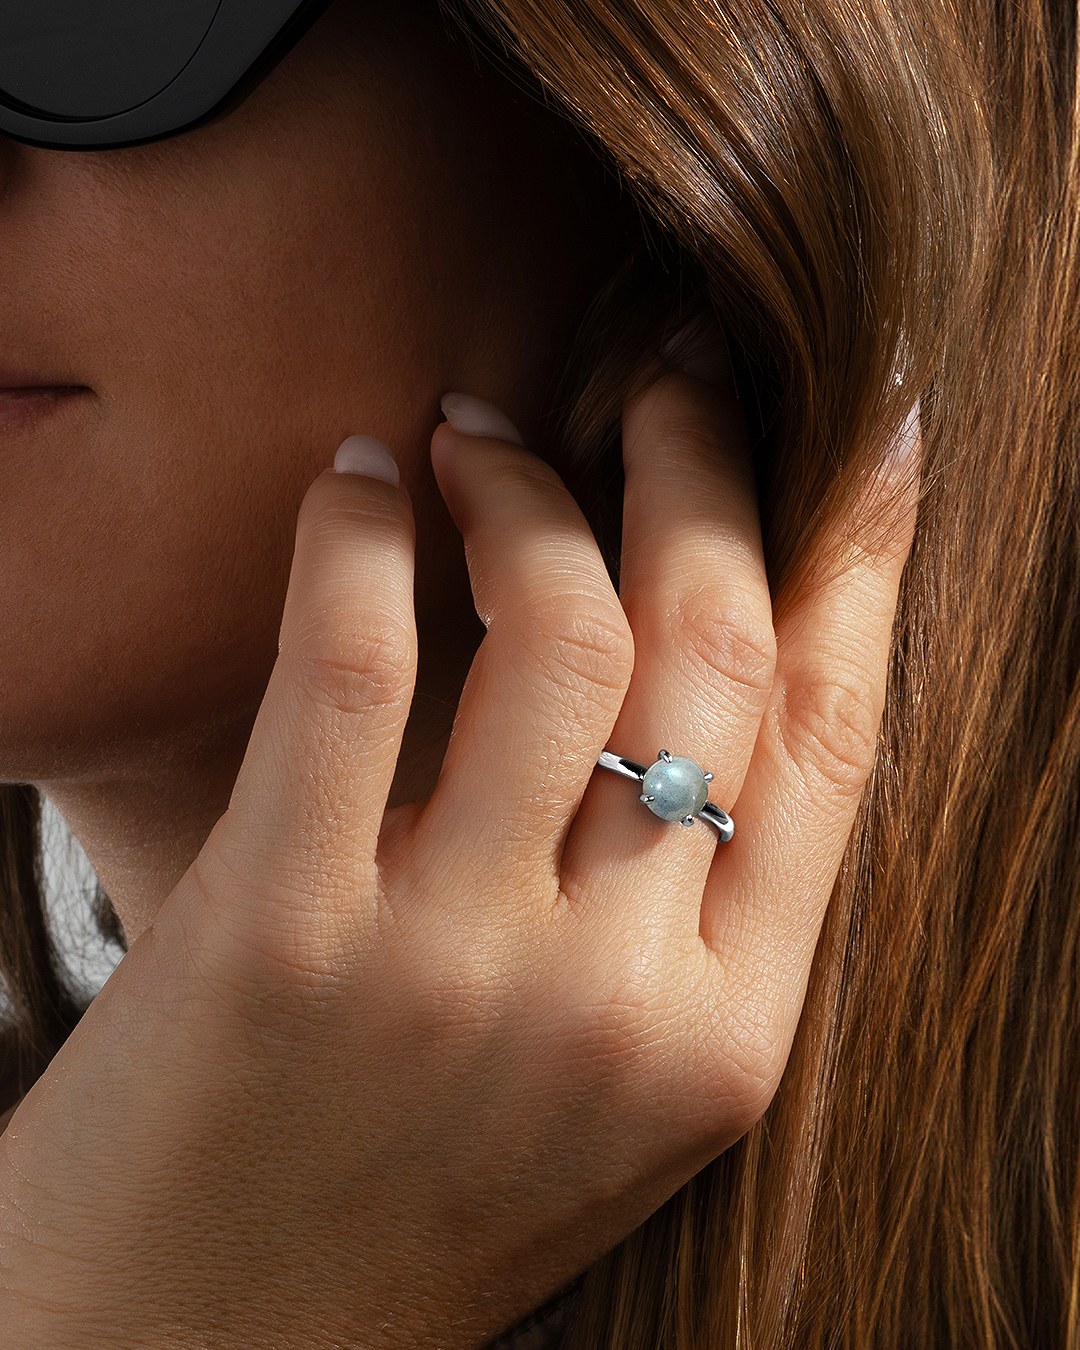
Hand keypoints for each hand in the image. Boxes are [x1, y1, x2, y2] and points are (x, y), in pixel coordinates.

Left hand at [0, 339, 919, 1349]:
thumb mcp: (600, 1084)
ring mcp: (455, 969)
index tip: (871, 425)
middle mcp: (617, 1000)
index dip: (865, 551)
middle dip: (701, 467)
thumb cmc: (406, 1202)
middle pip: (717, 647)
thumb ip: (671, 906)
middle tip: (659, 375)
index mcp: (722, 1036)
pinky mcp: (284, 936)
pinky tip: (352, 483)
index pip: (838, 735)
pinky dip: (356, 534)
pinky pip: (354, 661)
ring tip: (472, 430)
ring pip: (561, 627)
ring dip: (524, 485)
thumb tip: (695, 667)